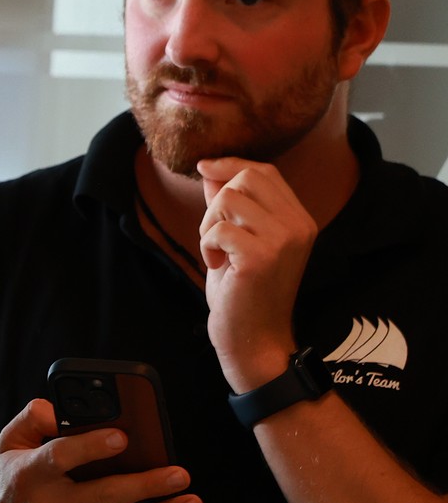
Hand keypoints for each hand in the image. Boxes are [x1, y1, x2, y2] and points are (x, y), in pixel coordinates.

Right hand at [0, 400, 200, 502]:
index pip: (62, 456)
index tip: (124, 437)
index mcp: (29, 473)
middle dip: (149, 485)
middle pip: (106, 495)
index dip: (93, 446)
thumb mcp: (6, 447)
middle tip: (182, 474)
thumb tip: (57, 406)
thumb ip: (31, 420)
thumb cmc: (6, 488)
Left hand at [197, 157, 315, 389]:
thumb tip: (211, 169)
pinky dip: (206, 245)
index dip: (231, 165)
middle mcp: (299, 225)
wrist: (254, 338)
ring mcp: (283, 240)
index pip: (265, 172)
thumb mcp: (237, 240)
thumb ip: (228, 205)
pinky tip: (217, 266)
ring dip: (209, 224)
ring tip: (217, 252)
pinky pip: (217, 228)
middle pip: (247, 178)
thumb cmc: (243, 290)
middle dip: (217, 201)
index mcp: (299, 219)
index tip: (203, 168)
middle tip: (215, 235)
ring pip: (228, 199)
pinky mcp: (261, 257)